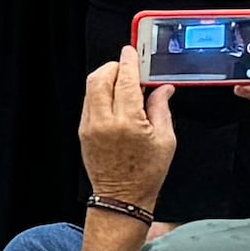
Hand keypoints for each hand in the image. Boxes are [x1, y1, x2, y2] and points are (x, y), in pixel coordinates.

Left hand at [75, 39, 177, 208]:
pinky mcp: (83, 132)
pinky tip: (115, 99)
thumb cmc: (146, 174)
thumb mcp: (165, 140)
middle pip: (101, 78)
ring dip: (106, 79)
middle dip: (114, 66)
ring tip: (124, 84)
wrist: (122, 198)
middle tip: (128, 67)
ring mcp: (90, 127)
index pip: (126, 80)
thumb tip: (162, 88)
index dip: (130, 61)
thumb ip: (161, 108)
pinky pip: (89, 102)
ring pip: (91, 88)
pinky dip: (100, 93)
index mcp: (128, 122)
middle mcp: (104, 122)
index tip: (133, 52)